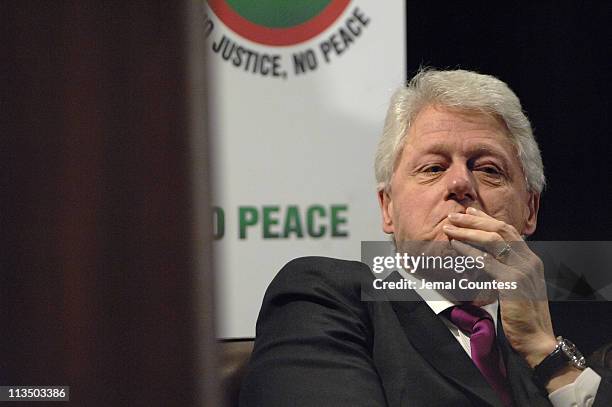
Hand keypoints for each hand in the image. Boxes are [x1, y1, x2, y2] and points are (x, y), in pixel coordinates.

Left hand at [443, 207, 556, 367]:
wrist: (536, 340)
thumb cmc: (523, 316)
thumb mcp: (516, 287)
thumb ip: (506, 269)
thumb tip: (484, 257)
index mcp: (531, 259)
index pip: (508, 231)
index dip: (487, 219)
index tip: (469, 212)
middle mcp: (529, 260)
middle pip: (500, 230)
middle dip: (475, 220)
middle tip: (454, 215)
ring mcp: (522, 269)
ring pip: (492, 241)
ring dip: (468, 231)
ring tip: (449, 228)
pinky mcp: (512, 281)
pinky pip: (486, 261)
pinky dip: (468, 251)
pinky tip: (455, 246)